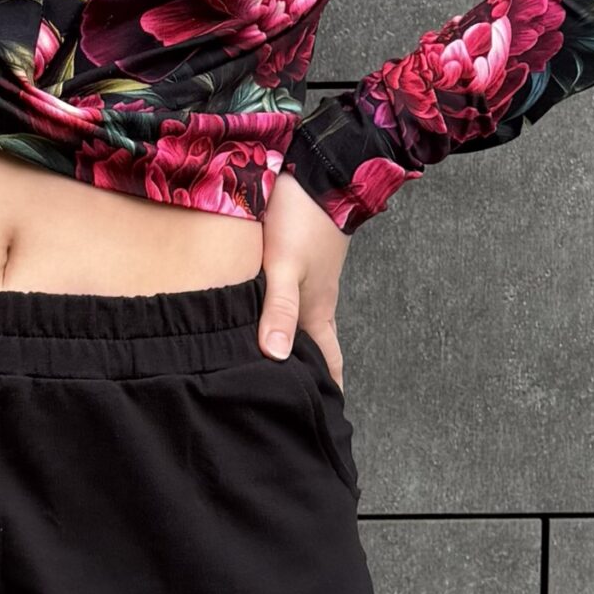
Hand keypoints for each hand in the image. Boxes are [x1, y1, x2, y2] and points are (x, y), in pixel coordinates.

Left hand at [258, 168, 351, 387]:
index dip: (326, 393)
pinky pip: (293, 302)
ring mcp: (311, 281)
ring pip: (304, 325)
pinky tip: (265, 321)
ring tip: (277, 373)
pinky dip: (284, 320)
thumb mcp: (285, 265)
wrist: (319, 169)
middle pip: (317, 348)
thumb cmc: (302, 219)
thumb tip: (275, 357)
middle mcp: (317, 301)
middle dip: (309, 378)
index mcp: (317, 311)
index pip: (328, 363)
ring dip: (295, 349)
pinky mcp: (300, 262)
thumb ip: (279, 309)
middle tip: (293, 407)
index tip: (322, 425)